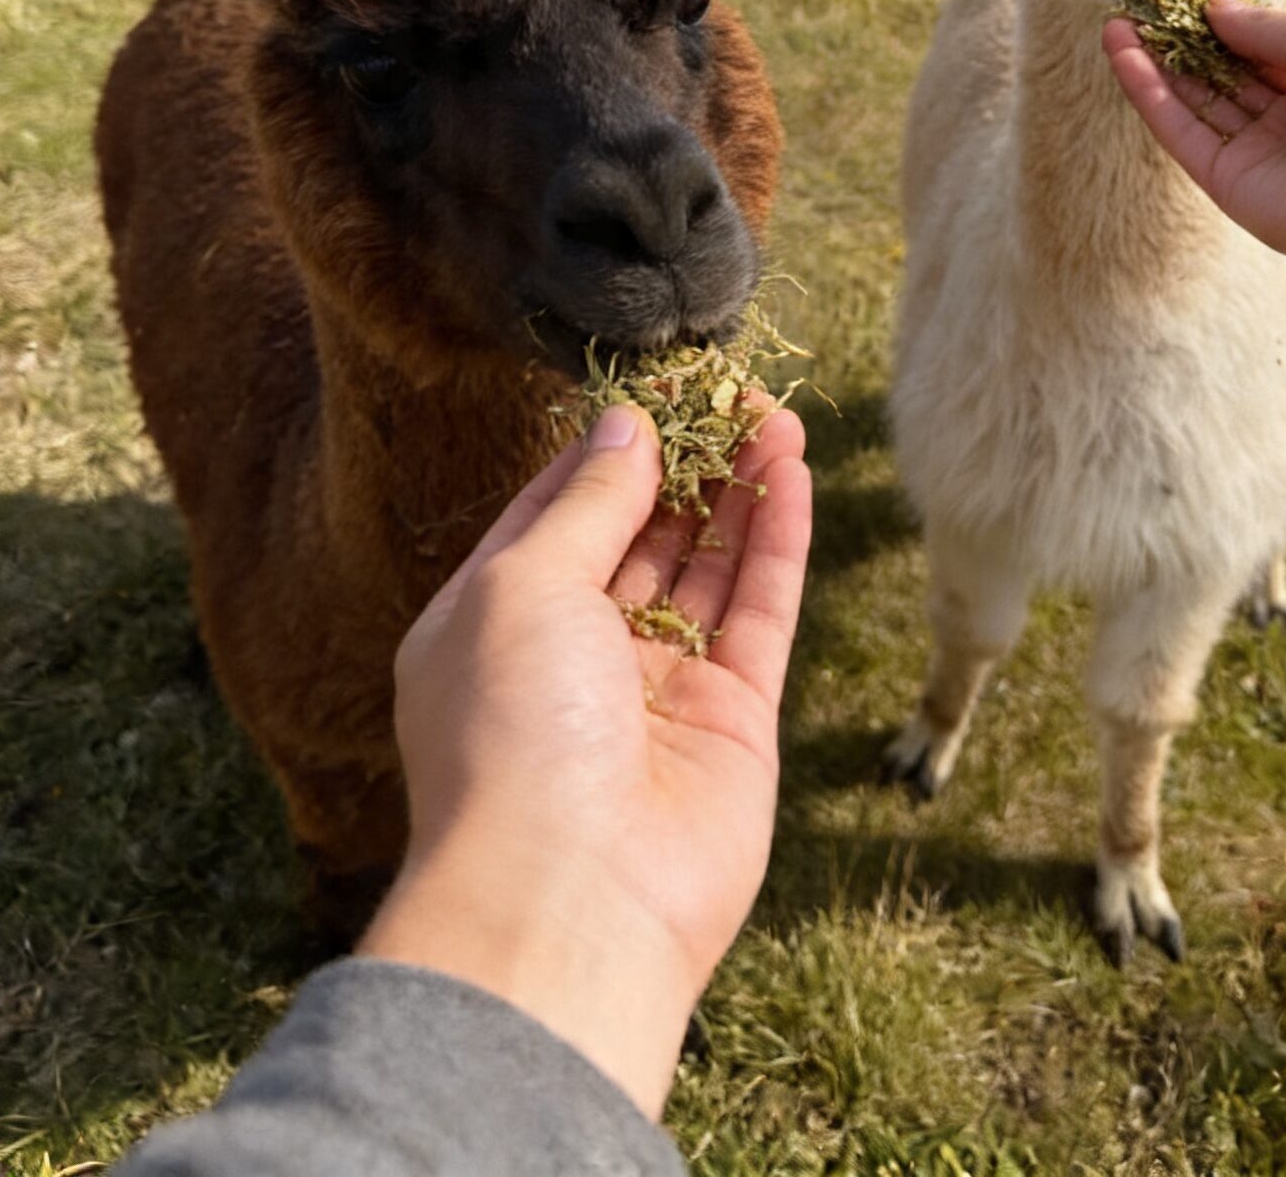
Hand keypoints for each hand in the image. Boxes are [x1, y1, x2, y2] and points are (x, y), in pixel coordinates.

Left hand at [358, 399, 811, 1120]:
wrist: (568, 902)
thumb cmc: (509, 735)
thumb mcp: (521, 584)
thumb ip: (586, 501)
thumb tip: (627, 425)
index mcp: (495, 626)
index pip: (557, 512)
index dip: (610, 448)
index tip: (657, 384)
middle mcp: (574, 656)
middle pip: (641, 534)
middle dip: (685, 460)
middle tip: (735, 387)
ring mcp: (657, 690)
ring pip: (708, 565)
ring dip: (740, 486)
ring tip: (777, 411)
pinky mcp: (732, 720)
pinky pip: (759, 611)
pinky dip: (775, 540)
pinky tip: (791, 472)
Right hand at [1103, 0, 1285, 302]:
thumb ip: (1265, 27)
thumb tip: (1216, 10)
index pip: (1264, 49)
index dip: (1223, 23)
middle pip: (1224, 76)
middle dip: (1182, 43)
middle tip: (1139, 8)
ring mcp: (1259, 154)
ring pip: (1196, 103)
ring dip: (1155, 65)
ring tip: (1116, 25)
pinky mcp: (1228, 183)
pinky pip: (1182, 133)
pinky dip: (1150, 95)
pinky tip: (1122, 55)